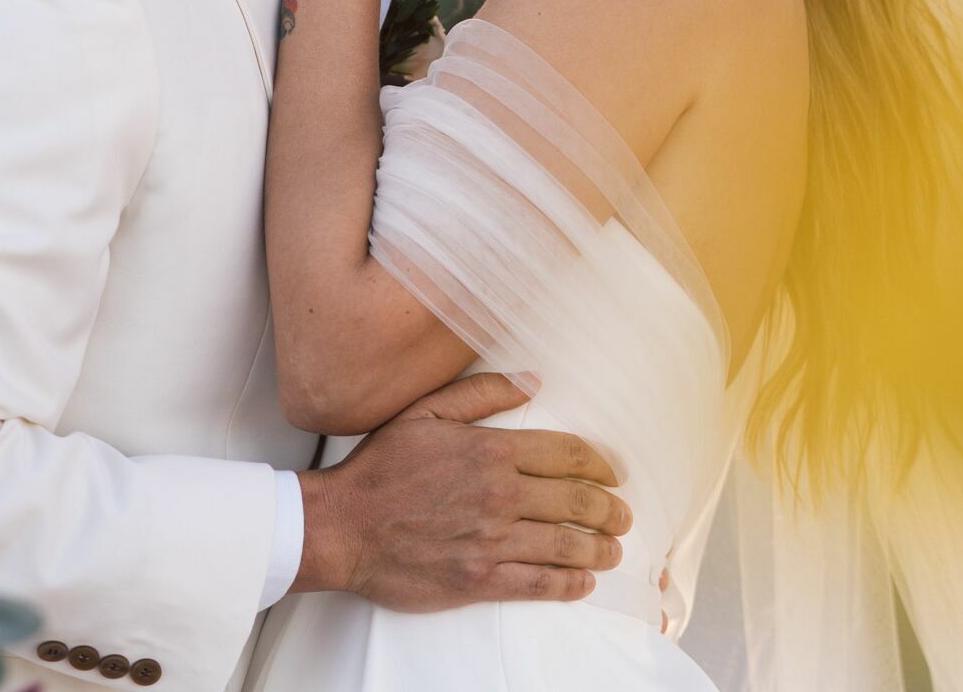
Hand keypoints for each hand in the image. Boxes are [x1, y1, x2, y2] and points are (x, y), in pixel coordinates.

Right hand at [293, 373, 630, 609]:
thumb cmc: (379, 468)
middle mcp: (499, 495)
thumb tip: (532, 378)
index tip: (613, 473)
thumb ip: (482, 393)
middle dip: (610, 509)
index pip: (567, 454)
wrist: (339, 526)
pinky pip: (538, 584)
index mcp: (490, 450)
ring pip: (566, 544)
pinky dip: (569, 584)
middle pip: (577, 500)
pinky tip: (583, 582)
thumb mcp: (425, 412)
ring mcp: (491, 540)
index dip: (599, 464)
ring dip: (599, 548)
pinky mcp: (479, 580)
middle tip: (623, 515)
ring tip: (614, 549)